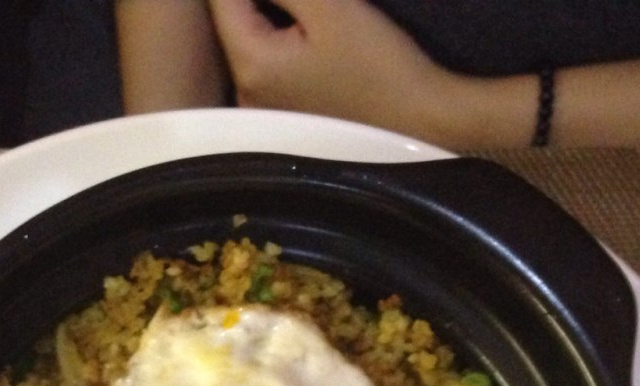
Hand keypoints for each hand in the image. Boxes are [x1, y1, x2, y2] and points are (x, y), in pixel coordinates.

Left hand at [207, 0, 458, 136]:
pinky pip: (270, 59)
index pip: (221, 0)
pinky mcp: (285, 111)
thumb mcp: (329, 8)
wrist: (419, 119)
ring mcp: (264, 106)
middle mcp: (246, 91)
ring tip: (307, 6)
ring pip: (252, 38)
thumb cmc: (377, 64)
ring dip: (267, 11)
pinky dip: (280, 33)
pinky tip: (303, 21)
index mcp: (251, 64)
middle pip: (234, 20)